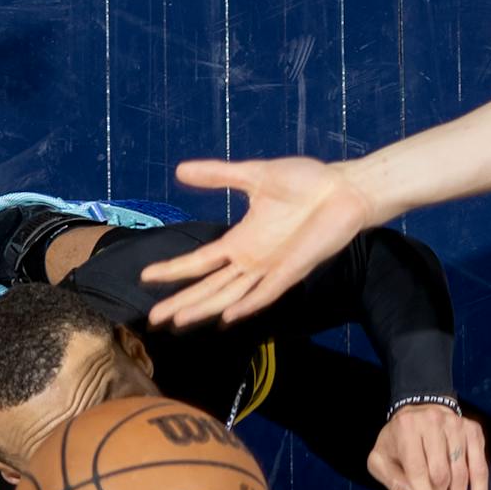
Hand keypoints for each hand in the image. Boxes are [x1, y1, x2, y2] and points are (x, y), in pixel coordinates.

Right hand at [139, 157, 373, 327]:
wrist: (345, 187)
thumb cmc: (306, 182)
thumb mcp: (254, 175)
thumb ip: (218, 174)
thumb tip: (180, 169)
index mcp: (242, 240)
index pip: (200, 261)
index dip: (174, 270)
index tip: (145, 275)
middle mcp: (253, 259)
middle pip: (210, 286)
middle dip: (181, 301)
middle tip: (152, 317)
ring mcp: (272, 267)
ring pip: (232, 294)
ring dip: (205, 308)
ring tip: (177, 320)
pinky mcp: (294, 269)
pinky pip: (268, 292)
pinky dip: (248, 304)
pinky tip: (228, 316)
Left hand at [368, 402, 489, 489]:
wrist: (421, 408)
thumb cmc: (398, 440)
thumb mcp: (381, 459)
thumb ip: (393, 481)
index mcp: (407, 430)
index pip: (418, 469)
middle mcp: (434, 424)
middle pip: (443, 472)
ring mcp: (457, 425)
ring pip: (463, 470)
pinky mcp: (473, 430)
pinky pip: (480, 463)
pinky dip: (480, 489)